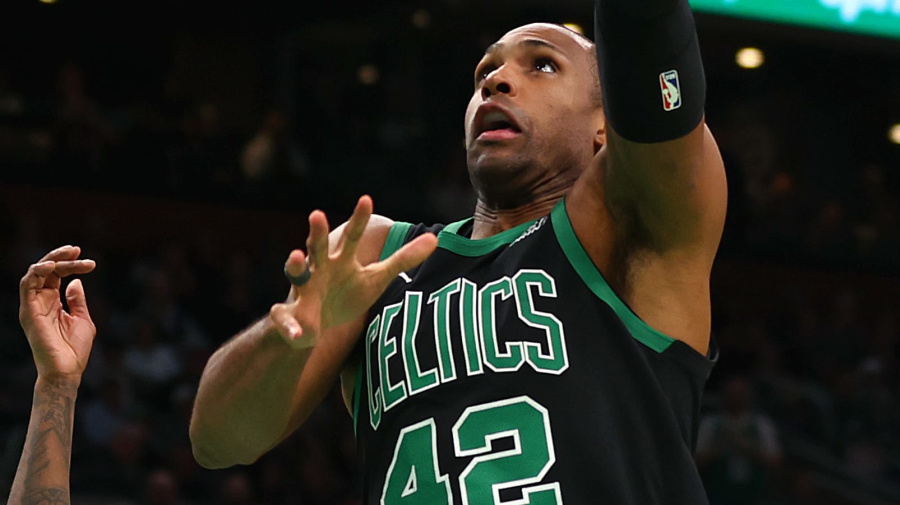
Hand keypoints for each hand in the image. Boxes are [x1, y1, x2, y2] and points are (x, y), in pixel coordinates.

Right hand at [18, 245, 96, 383]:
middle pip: (45, 271)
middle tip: (77, 249)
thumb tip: (75, 281)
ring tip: (68, 253)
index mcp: (52, 303)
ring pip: (35, 273)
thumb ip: (77, 300)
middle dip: (60, 257)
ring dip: (50, 260)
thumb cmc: (74, 349)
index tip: (90, 262)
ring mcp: (32, 306)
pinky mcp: (28, 312)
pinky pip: (27, 286)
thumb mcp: (82, 319)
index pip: (57, 276)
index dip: (70, 265)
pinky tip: (52, 266)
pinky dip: (37, 273)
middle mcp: (39, 302)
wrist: (67, 371)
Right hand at [269, 196, 436, 347]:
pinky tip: (301, 335)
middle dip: (317, 233)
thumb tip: (435, 239)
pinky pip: (286, 320)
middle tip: (318, 215)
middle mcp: (318, 269)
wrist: (312, 326)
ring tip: (297, 257)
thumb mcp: (376, 278)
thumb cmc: (347, 294)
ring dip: (295, 265)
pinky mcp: (289, 318)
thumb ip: (403, 259)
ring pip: (296, 274)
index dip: (358, 219)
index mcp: (340, 260)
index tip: (366, 199)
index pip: (351, 236)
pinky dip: (292, 328)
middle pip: (317, 247)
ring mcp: (301, 291)